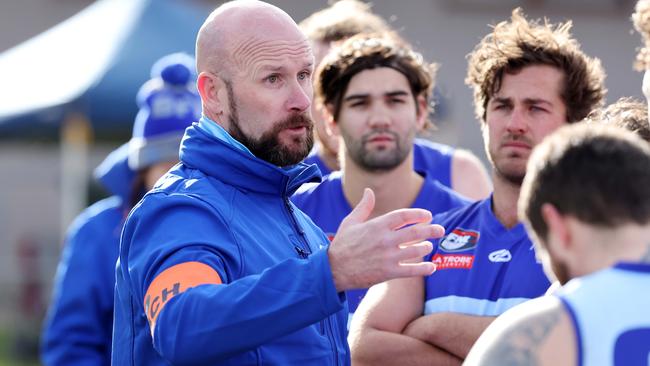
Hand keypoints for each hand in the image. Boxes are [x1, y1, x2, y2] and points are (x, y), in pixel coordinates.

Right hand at [328, 188, 444, 291]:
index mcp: (377, 225)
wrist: (333, 270)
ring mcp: (388, 257)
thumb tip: (369, 191)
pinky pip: (412, 270)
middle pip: (416, 232)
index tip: (428, 215)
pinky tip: (431, 267)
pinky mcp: (388, 273)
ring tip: (428, 247)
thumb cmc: (342, 244)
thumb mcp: (350, 222)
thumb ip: (363, 207)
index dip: (419, 214)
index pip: (404, 215)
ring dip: (426, 247)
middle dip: (431, 229)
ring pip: (416, 250)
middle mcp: (385, 239)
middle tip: (440, 229)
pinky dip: (424, 269)